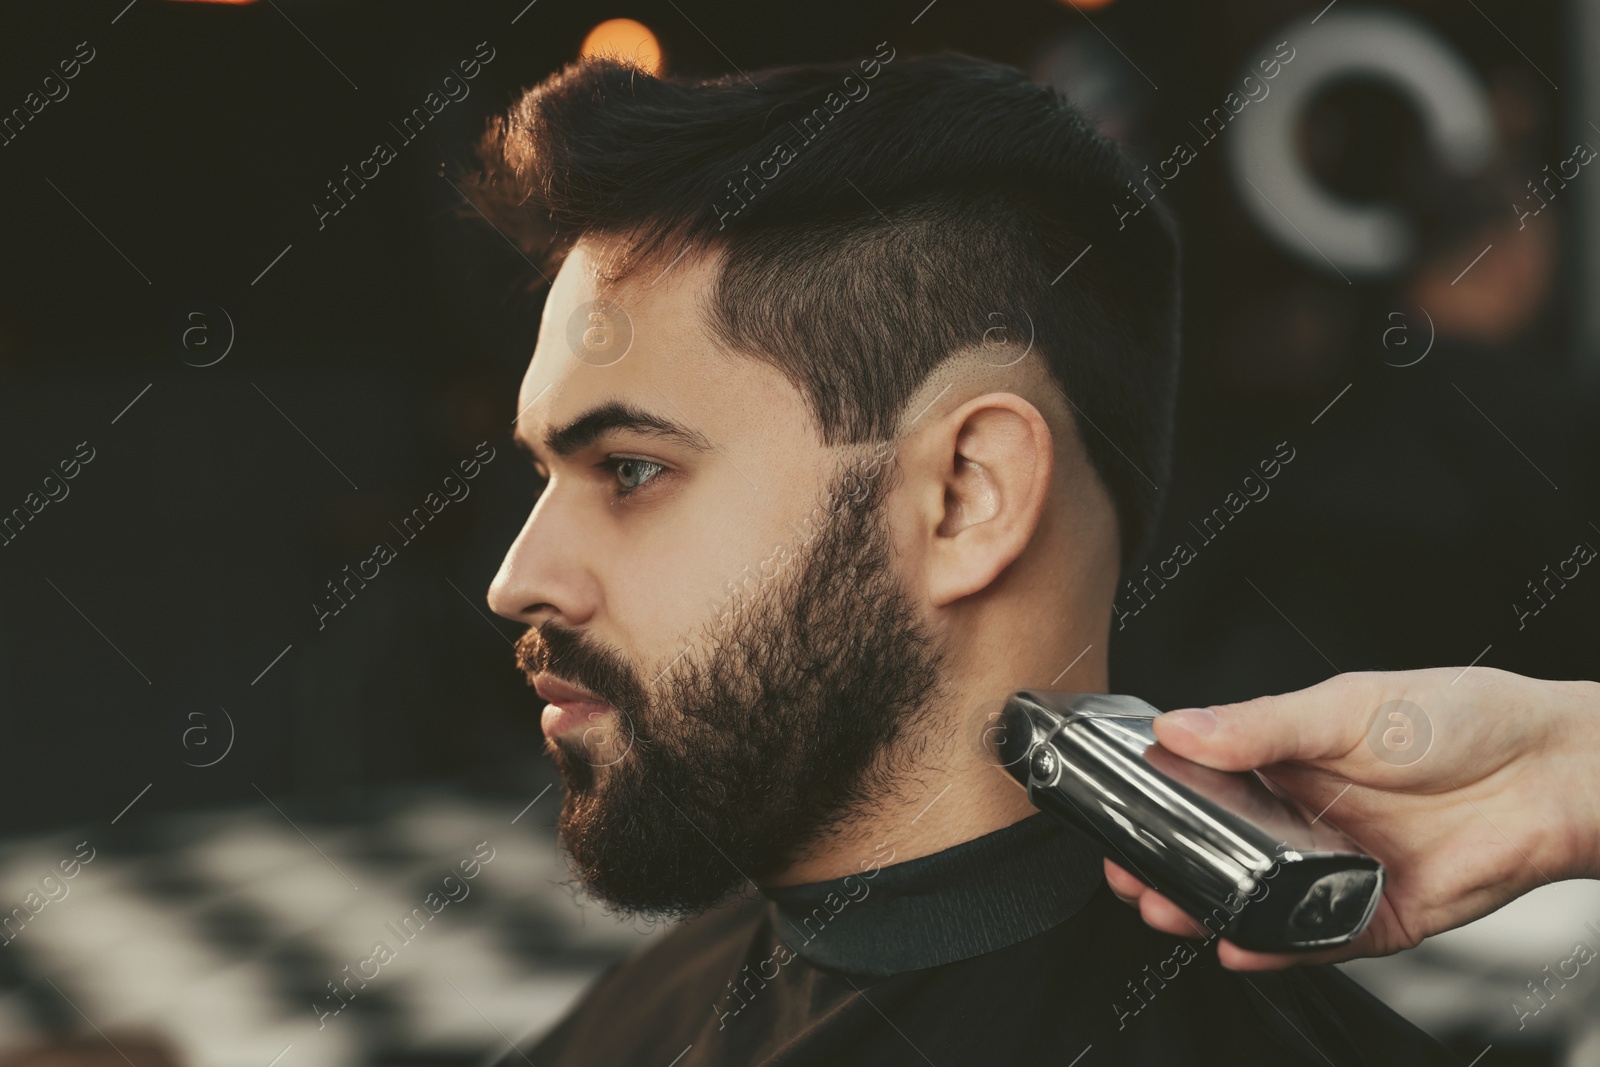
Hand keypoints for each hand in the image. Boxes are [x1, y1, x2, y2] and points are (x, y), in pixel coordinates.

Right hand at [1103, 667, 1599, 969]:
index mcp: (1287, 760)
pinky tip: (1239, 942)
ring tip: (1168, 908)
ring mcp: (1337, 869)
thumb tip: (1180, 727)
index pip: (1205, 786)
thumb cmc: (1462, 719)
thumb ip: (1263, 725)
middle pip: (1222, 852)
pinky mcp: (1377, 914)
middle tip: (1129, 872)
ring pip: (1259, 900)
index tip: (1118, 812)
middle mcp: (1305, 818)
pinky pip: (1317, 938)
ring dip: (1211, 909)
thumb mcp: (1347, 707)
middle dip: (1170, 866)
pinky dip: (1277, 946)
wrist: (1554, 771)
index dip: (1160, 803)